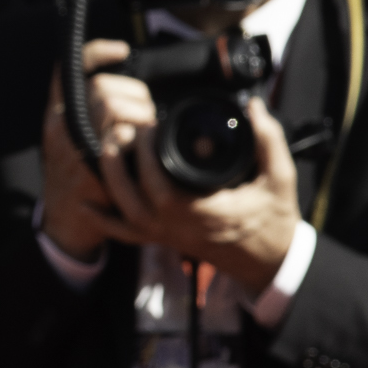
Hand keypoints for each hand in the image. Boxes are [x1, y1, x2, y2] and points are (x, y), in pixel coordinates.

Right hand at [39, 40, 154, 262]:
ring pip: (111, 108)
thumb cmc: (74, 174)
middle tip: (146, 111)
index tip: (122, 50)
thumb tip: (115, 83)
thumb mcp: (66, 136)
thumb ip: (84, 109)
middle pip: (101, 87)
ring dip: (139, 115)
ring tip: (146, 130)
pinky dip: (135, 137)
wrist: (66, 220)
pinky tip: (140, 145)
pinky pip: (120, 138)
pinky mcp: (93, 168)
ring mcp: (76, 147)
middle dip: (132, 94)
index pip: (72, 67)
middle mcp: (61, 126)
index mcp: (56, 114)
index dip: (98, 51)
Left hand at [91, 95, 300, 295]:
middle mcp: (179, 227)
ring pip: (126, 213)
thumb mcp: (281, 178)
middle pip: (135, 197)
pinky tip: (86, 202)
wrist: (268, 260)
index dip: (149, 156)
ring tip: (107, 147)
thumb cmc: (274, 219)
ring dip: (111, 180)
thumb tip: (255, 107)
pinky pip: (126, 233)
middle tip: (123, 129)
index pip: (163, 186)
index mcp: (205, 212)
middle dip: (123, 161)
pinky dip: (104, 220)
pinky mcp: (163, 238)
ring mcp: (168, 235)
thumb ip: (269, 140)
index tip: (151, 126)